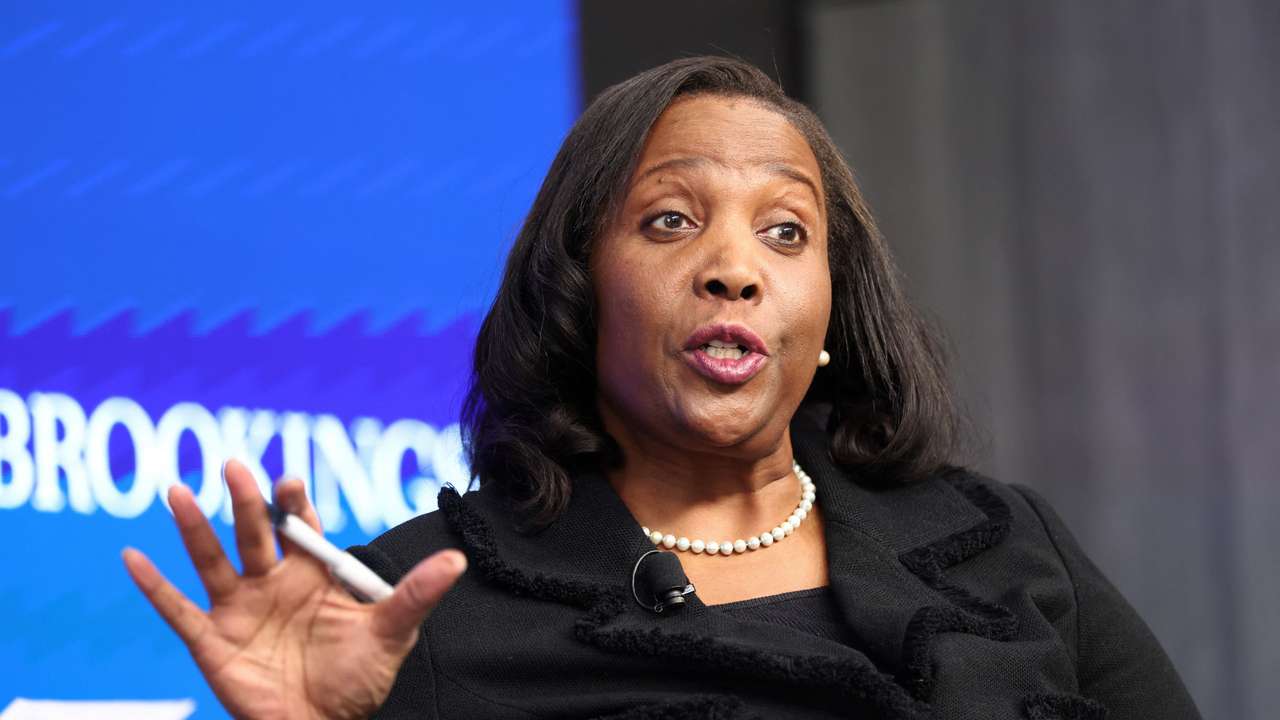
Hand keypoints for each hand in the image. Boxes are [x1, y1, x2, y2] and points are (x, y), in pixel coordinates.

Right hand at [122, 459, 465, 719]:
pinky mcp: (212, 639)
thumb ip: (416, 594)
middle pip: (255, 533)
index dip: (293, 503)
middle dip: (247, 502)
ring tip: (178, 492)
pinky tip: (132, 556)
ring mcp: (239, 608)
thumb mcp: (391, 633)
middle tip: (235, 467)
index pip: (300, 526)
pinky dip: (153, 585)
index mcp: (312, 574)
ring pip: (212, 558)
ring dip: (194, 527)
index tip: (290, 480)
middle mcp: (272, 582)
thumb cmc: (357, 680)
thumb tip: (456, 560)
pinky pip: (177, 609)